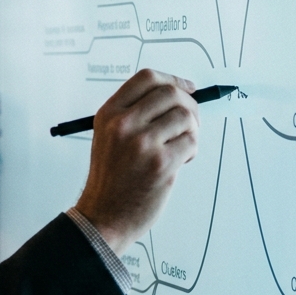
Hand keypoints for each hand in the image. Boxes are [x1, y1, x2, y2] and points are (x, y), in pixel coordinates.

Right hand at [74, 69, 198, 255]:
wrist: (103, 216)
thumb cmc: (111, 178)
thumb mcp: (108, 136)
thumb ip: (133, 114)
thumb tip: (178, 95)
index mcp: (109, 114)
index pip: (147, 78)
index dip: (173, 80)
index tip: (188, 89)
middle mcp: (123, 124)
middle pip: (171, 94)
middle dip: (190, 105)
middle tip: (191, 123)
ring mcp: (142, 143)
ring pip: (186, 117)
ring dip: (192, 131)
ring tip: (182, 146)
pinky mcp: (161, 164)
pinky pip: (192, 142)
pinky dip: (192, 151)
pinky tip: (180, 161)